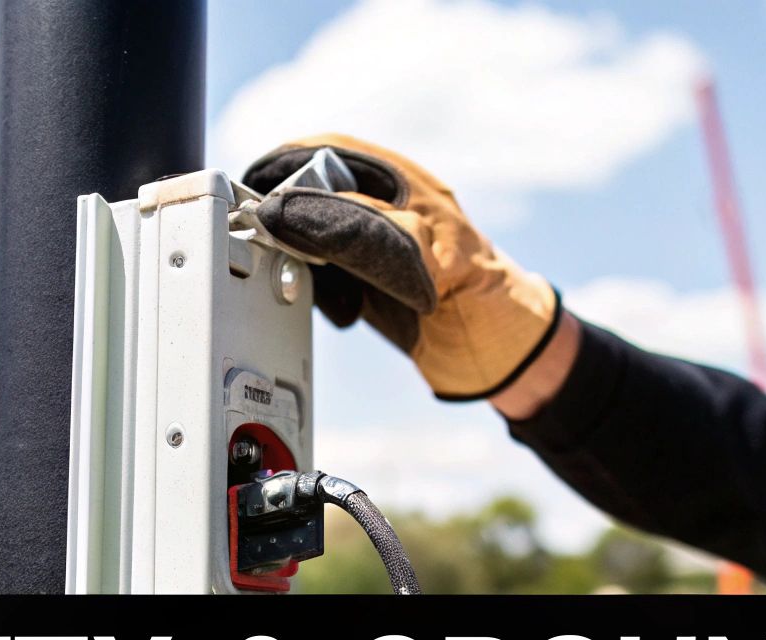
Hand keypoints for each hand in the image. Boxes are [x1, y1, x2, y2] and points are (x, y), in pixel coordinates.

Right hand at [242, 135, 561, 400]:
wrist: (510, 360)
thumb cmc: (489, 307)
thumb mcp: (423, 261)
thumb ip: (359, 230)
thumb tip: (290, 210)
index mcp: (405, 183)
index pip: (327, 153)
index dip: (284, 169)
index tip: (255, 198)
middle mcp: (389, 206)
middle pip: (310, 190)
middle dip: (287, 218)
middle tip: (272, 247)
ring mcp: (379, 243)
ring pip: (312, 233)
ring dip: (302, 260)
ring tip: (315, 286)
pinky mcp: (373, 280)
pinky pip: (326, 272)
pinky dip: (320, 291)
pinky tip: (340, 311)